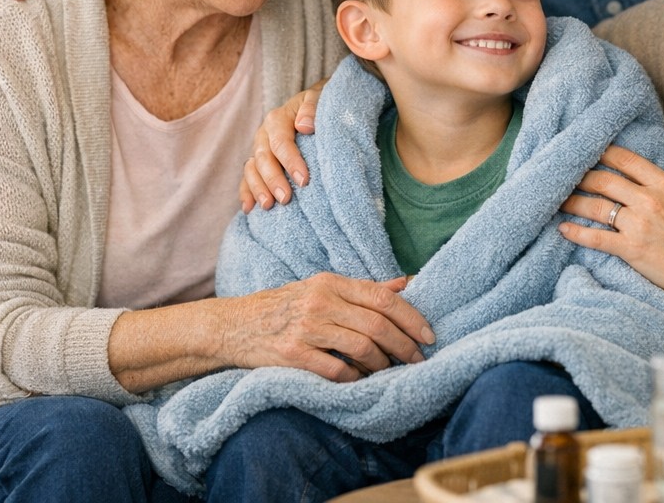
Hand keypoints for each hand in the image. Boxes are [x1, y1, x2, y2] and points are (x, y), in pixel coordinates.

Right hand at [221, 273, 432, 381]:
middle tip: (418, 360)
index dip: (411, 317)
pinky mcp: (292, 355)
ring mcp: (305, 328)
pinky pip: (336, 370)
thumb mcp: (322, 288)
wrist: (234, 325)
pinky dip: (355, 379)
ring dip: (382, 364)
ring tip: (388, 371)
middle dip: (404, 345)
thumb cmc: (285, 306)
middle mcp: (320, 301)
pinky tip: (360, 381)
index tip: (429, 335)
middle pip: (377, 324)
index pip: (382, 297)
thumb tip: (407, 283)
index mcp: (330, 282)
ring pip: (361, 347)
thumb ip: (363, 289)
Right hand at [239, 78, 326, 211]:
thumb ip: (312, 108)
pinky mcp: (257, 163)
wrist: (314, 107)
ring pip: (251, 170)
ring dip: (258, 189)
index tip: (304, 180)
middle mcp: (264, 135)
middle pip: (263, 159)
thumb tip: (305, 126)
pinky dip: (246, 193)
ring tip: (268, 206)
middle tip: (286, 198)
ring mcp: (258, 149)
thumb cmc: (320, 106)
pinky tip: (250, 209)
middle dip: (273, 180)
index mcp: (277, 119)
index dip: (291, 161)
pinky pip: (247, 178)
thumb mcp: (319, 99)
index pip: (281, 142)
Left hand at [558, 150, 663, 302]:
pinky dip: (576, 232)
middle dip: (581, 176)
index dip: (603, 153)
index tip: (588, 151)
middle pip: (604, 180)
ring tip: (557, 200)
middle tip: (565, 177)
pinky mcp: (631, 249)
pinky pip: (596, 237)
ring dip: (573, 202)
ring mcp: (639, 224)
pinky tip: (563, 229)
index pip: (626, 160)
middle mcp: (649, 200)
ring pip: (596, 206)